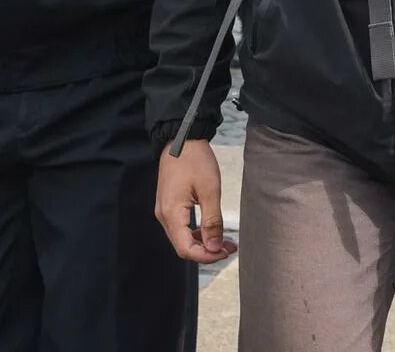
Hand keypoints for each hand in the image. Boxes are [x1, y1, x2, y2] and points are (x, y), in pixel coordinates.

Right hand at [155, 140, 236, 263]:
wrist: (182, 139)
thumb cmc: (196, 161)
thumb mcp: (210, 190)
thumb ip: (212, 221)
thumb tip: (215, 248)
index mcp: (171, 213)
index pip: (186, 249)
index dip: (206, 256)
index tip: (226, 252)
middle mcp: (164, 215)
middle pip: (183, 246)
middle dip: (207, 251)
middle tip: (230, 248)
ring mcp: (165, 210)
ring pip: (182, 238)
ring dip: (203, 243)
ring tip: (225, 241)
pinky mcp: (169, 205)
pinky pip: (181, 227)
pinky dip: (197, 232)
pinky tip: (212, 230)